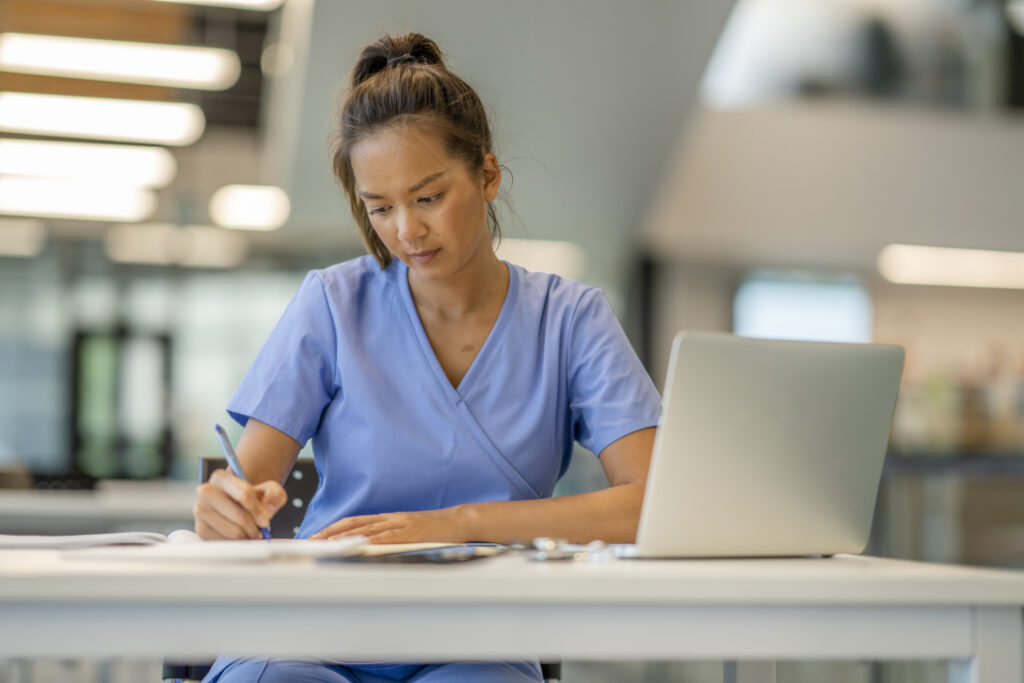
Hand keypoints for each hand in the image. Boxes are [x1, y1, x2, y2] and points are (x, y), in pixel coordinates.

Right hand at [193, 468, 286, 539]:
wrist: (235, 507)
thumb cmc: (251, 499)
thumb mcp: (267, 490)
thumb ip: (275, 492)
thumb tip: (270, 500)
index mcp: (221, 478)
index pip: (245, 494)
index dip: (259, 510)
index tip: (265, 520)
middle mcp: (205, 491)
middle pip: (240, 515)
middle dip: (254, 526)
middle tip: (259, 531)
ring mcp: (200, 510)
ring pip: (233, 531)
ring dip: (247, 536)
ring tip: (250, 533)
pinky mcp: (200, 528)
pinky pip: (223, 542)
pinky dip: (235, 543)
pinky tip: (238, 537)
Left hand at [309, 506, 469, 543]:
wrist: (458, 521)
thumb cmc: (435, 530)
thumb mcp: (408, 531)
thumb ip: (390, 537)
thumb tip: (369, 550)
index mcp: (388, 518)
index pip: (354, 522)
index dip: (333, 528)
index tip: (316, 536)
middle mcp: (390, 518)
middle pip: (354, 524)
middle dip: (330, 533)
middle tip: (310, 541)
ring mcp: (400, 524)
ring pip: (366, 529)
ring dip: (343, 537)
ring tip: (325, 545)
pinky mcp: (410, 532)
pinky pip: (386, 536)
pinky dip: (369, 541)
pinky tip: (356, 545)